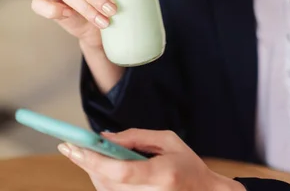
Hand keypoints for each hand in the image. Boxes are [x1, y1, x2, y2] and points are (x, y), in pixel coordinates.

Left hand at [58, 128, 244, 190]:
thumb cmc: (188, 165)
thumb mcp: (168, 140)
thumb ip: (136, 138)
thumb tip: (104, 138)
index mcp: (162, 175)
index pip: (121, 171)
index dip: (96, 160)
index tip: (76, 147)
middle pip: (106, 182)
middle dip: (85, 162)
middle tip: (68, 146)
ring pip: (104, 190)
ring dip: (90, 171)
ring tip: (80, 153)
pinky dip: (100, 180)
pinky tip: (97, 166)